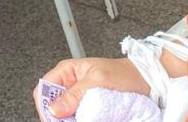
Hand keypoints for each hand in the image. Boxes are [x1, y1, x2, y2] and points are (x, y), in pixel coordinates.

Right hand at [34, 58, 148, 117]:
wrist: (143, 81)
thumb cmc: (122, 73)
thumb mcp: (97, 81)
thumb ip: (75, 94)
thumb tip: (53, 109)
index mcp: (66, 71)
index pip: (43, 89)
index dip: (45, 106)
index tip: (55, 119)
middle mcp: (69, 85)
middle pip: (51, 106)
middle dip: (57, 117)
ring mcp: (78, 99)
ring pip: (63, 116)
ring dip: (68, 121)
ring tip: (82, 120)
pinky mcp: (88, 110)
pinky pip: (76, 119)